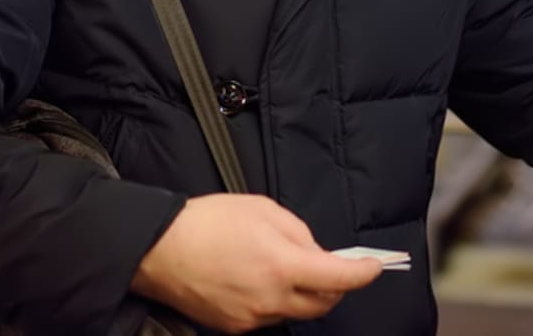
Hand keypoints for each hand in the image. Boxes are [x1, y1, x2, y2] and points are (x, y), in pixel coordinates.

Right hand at [130, 194, 382, 331]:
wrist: (159, 249)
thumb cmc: (207, 222)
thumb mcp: (263, 209)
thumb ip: (299, 232)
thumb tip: (317, 253)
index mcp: (281, 265)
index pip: (338, 279)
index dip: (362, 274)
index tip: (373, 267)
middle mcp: (271, 298)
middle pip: (323, 304)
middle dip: (335, 287)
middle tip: (330, 267)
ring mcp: (252, 318)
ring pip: (296, 312)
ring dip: (303, 294)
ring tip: (285, 268)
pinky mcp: (235, 328)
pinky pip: (269, 318)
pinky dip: (276, 302)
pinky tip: (260, 281)